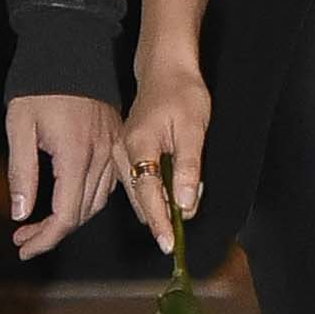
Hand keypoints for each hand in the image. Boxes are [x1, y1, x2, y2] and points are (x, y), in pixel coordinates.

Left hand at [5, 94, 119, 258]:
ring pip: (98, 201)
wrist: (69, 48)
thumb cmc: (39, 85)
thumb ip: (21, 173)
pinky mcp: (117, 141)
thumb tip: (20, 214)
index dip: (44, 239)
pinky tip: (67, 199)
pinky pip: (109, 183)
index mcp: (76, 155)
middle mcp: (101, 156)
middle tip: (23, 236)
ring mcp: (113, 148)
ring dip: (71, 218)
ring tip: (39, 223)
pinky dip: (88, 199)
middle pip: (82, 213)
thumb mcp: (19, 127)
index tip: (23, 248)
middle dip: (52, 232)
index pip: (65, 215)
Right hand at [115, 58, 210, 254]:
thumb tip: (185, 205)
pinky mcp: (126, 151)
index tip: (168, 244)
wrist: (166, 69)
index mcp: (138, 145)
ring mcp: (121, 152)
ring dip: (159, 206)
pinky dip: (154, 193)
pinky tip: (170, 194)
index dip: (160, 222)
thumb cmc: (182, 93)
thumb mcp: (192, 130)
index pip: (149, 194)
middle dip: (161, 217)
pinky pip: (139, 182)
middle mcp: (123, 152)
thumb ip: (187, 168)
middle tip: (181, 229)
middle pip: (141, 198)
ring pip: (139, 192)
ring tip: (180, 211)